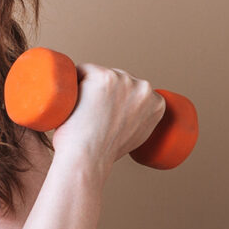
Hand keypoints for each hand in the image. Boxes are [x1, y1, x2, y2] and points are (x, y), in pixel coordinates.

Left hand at [46, 62, 167, 174]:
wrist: (87, 159)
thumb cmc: (102, 154)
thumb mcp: (134, 138)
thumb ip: (138, 122)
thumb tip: (130, 116)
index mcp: (156, 102)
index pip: (130, 91)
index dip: (113, 103)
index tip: (105, 119)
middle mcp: (144, 88)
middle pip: (114, 80)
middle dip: (100, 93)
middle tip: (91, 119)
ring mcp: (124, 80)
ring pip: (97, 74)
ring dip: (86, 88)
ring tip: (83, 114)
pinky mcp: (103, 76)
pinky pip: (81, 70)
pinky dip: (73, 82)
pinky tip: (73, 101)